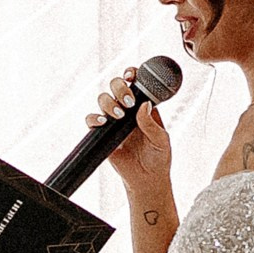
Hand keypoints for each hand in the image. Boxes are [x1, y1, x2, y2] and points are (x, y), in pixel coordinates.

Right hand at [95, 71, 173, 216]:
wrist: (147, 179)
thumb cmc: (158, 157)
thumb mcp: (161, 140)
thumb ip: (151, 123)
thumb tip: (144, 105)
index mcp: (144, 106)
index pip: (135, 83)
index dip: (131, 74)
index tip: (131, 74)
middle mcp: (127, 110)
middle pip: (116, 85)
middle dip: (120, 88)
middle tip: (128, 102)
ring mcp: (114, 121)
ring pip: (103, 99)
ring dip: (109, 103)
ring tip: (119, 115)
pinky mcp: (102, 134)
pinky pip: (92, 120)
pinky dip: (94, 118)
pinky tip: (104, 123)